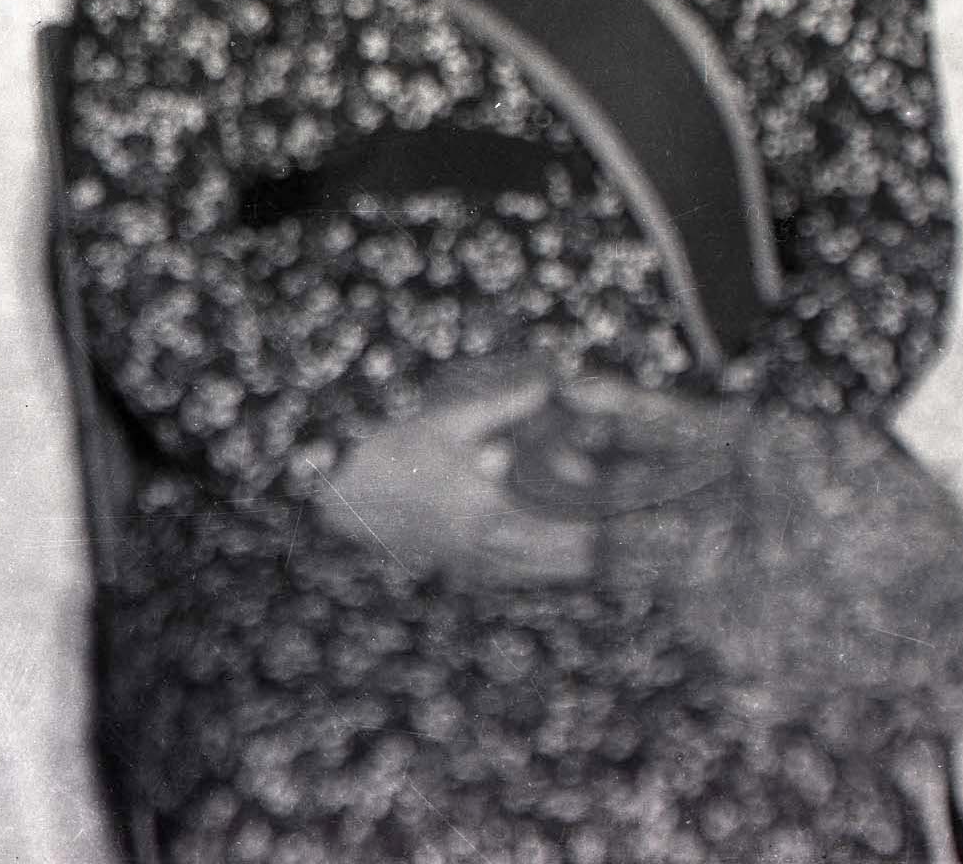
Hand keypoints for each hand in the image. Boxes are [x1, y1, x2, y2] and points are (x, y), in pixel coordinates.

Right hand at [309, 359, 591, 590]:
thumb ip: (504, 406)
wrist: (339, 496)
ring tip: (592, 548)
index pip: (568, 538)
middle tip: (617, 534)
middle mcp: (487, 548)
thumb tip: (548, 385)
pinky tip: (539, 556)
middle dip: (591, 549)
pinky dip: (534, 568)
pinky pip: (508, 577)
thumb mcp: (447, 422)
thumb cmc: (390, 455)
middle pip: (560, 565)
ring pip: (536, 575)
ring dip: (565, 561)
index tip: (623, 518)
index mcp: (491, 514)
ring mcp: (469, 564)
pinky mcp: (453, 568)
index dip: (601, 531)